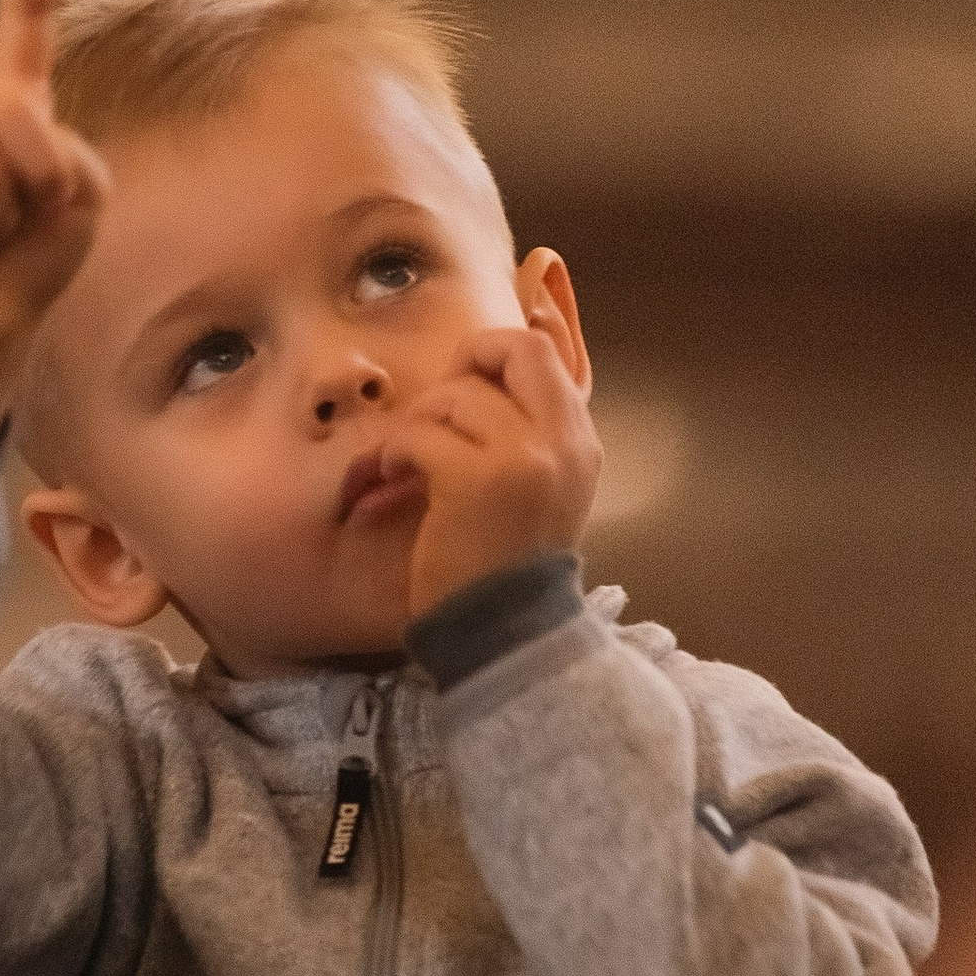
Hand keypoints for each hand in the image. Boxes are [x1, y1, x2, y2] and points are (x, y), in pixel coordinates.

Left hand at [387, 315, 602, 623]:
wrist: (505, 632)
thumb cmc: (511, 563)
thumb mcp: (544, 488)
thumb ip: (532, 429)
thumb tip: (512, 350)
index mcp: (580, 441)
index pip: (548, 353)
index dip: (502, 344)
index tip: (467, 367)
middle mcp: (561, 440)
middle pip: (513, 348)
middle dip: (466, 361)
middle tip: (441, 406)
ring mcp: (521, 458)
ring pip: (455, 395)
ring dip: (420, 423)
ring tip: (412, 462)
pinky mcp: (474, 480)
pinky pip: (419, 432)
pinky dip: (396, 452)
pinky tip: (396, 478)